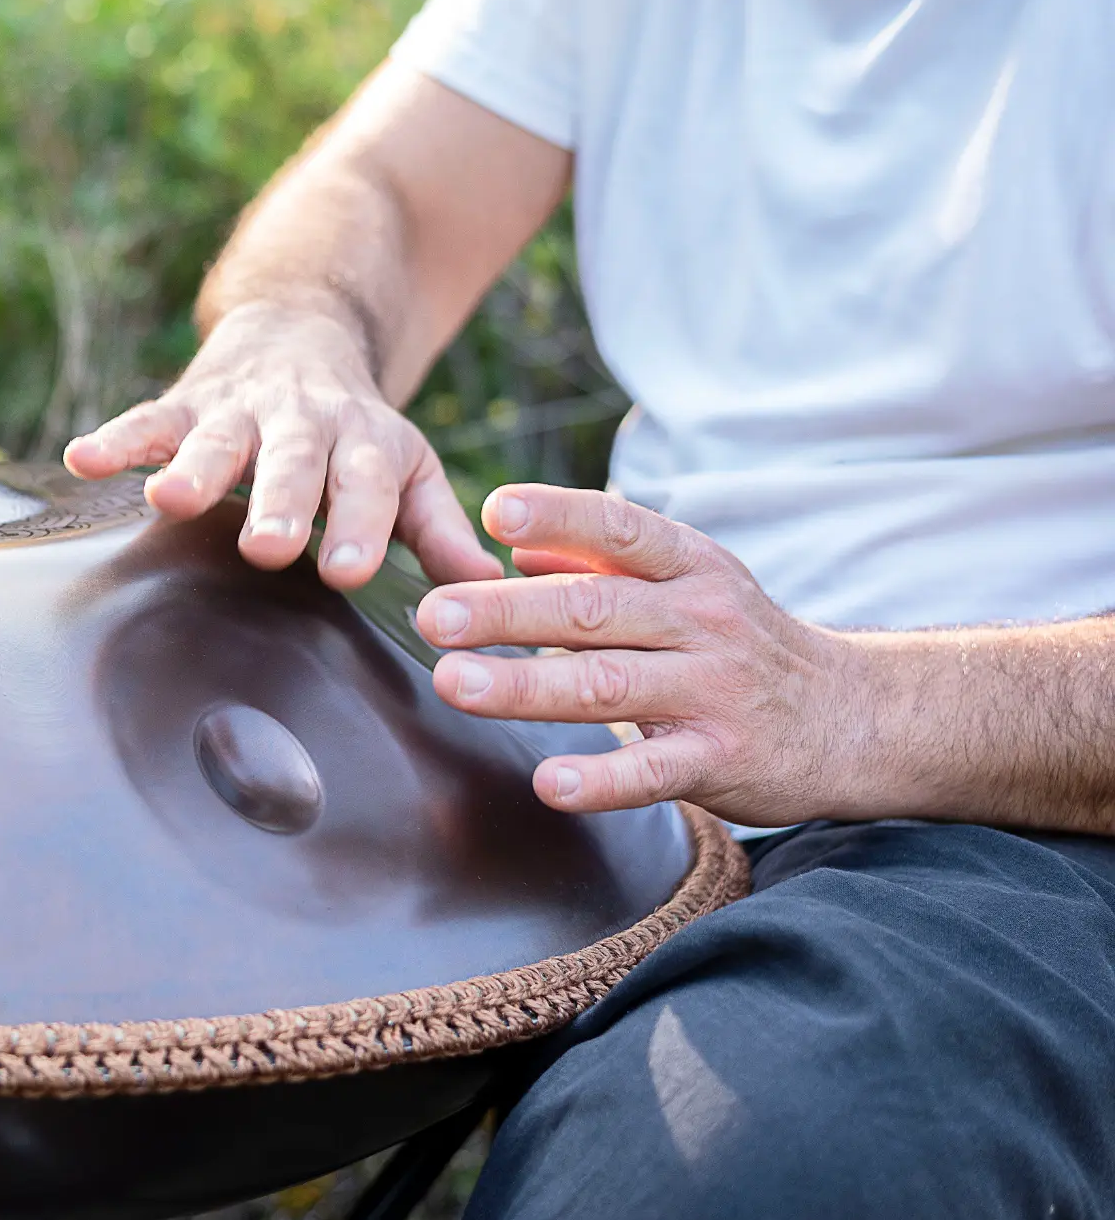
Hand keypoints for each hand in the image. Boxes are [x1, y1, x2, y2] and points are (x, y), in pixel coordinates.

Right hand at [62, 303, 503, 588]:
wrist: (300, 329)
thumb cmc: (354, 428)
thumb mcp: (406, 467)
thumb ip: (437, 528)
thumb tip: (483, 594)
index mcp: (364, 444)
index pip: (367, 486)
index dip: (359, 525)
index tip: (350, 570)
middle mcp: (302, 424)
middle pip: (293, 464)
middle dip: (280, 503)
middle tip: (269, 547)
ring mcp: (240, 412)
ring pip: (217, 440)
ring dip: (195, 468)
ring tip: (169, 500)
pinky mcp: (186, 403)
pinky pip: (148, 420)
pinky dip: (117, 438)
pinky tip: (84, 459)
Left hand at [418, 484, 869, 825]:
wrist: (855, 718)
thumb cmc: (743, 643)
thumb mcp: (688, 584)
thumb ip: (601, 560)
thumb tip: (513, 543)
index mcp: (690, 568)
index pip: (621, 527)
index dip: (559, 514)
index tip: (492, 508)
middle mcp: (703, 621)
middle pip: (595, 610)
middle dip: (508, 611)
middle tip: (435, 615)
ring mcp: (714, 692)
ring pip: (609, 685)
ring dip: (525, 686)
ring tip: (453, 683)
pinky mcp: (722, 760)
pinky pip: (655, 771)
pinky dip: (601, 778)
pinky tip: (548, 782)